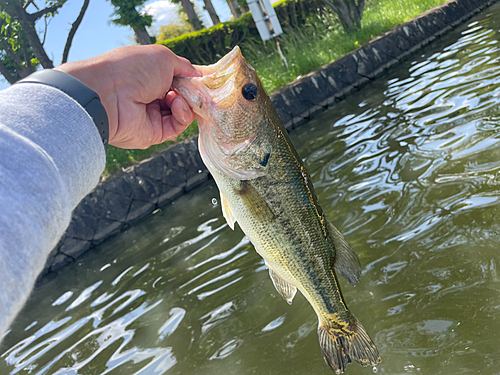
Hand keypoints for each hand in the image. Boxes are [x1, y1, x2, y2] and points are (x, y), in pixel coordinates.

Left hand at [55, 45, 200, 148]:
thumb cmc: (132, 69)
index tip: (198, 80)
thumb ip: (184, 66)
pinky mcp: (153, 134)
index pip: (176, 82)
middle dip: (190, 94)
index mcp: (149, 77)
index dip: (189, 81)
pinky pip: (176, 126)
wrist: (109, 93)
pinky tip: (176, 104)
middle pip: (181, 99)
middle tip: (193, 89)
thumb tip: (198, 75)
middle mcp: (149, 97)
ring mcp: (151, 116)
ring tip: (178, 96)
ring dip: (186, 103)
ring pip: (182, 114)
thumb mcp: (163, 57)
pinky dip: (182, 115)